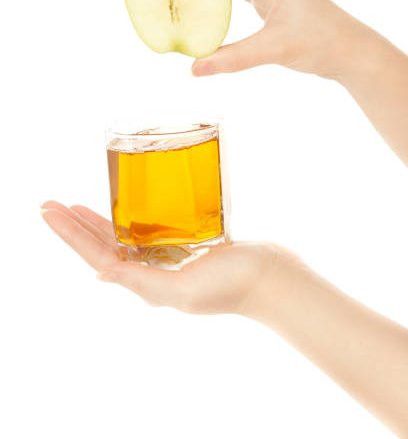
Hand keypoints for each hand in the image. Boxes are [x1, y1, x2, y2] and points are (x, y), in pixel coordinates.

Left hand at [40, 201, 293, 313]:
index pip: (99, 257)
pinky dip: (135, 218)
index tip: (49, 211)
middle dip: (77, 225)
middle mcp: (155, 271)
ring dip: (100, 221)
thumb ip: (143, 283)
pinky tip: (129, 208)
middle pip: (106, 245)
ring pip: (126, 237)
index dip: (71, 235)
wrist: (272, 278)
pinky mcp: (190, 245)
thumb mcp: (182, 290)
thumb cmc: (231, 286)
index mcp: (149, 283)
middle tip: (53, 204)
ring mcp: (172, 258)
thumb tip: (100, 276)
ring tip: (78, 206)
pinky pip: (153, 230)